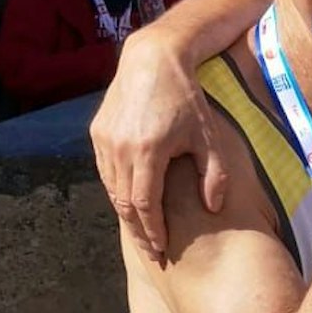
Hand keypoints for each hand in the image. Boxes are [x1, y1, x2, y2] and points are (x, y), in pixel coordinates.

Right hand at [93, 27, 228, 256]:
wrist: (153, 61)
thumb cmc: (187, 99)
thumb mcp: (208, 137)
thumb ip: (214, 174)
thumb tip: (213, 208)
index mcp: (148, 151)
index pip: (145, 205)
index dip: (153, 231)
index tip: (162, 249)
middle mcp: (120, 148)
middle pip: (125, 203)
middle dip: (139, 231)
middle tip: (153, 252)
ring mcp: (104, 140)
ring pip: (112, 189)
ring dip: (127, 213)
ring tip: (144, 232)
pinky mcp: (97, 133)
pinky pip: (105, 172)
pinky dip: (117, 191)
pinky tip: (132, 202)